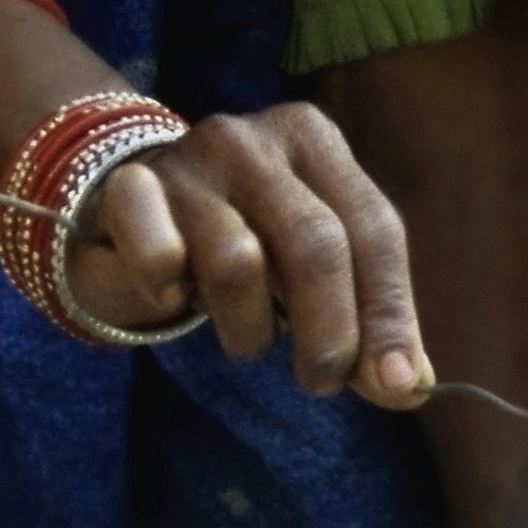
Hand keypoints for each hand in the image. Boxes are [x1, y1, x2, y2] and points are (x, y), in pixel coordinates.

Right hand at [62, 102, 433, 404]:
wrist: (117, 208)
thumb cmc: (237, 238)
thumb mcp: (307, 269)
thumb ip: (362, 317)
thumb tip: (410, 387)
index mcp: (316, 142)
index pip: (375, 228)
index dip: (389, 312)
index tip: (395, 385)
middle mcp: (255, 140)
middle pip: (316, 244)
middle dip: (330, 333)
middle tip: (321, 383)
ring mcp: (188, 160)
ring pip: (238, 263)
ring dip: (248, 329)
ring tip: (246, 338)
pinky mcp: (128, 189)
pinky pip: (160, 260)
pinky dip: (169, 296)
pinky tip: (172, 298)